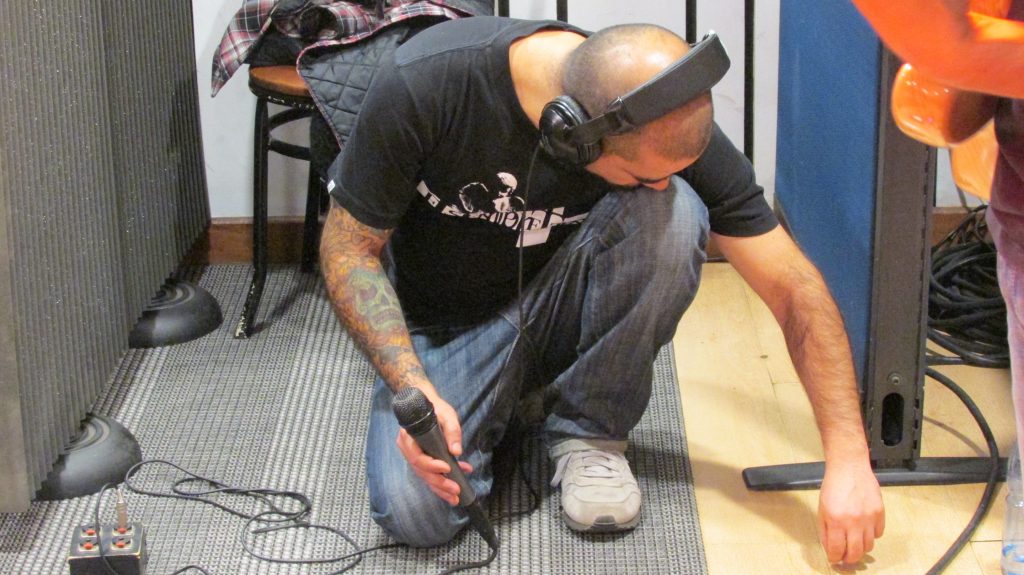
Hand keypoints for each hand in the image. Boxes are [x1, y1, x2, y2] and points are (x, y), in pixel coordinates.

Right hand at [395, 390, 471, 505]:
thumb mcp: (447, 415)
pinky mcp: (422, 460)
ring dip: (440, 488)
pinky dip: (442, 481)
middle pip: (421, 471)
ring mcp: (413, 456)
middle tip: (455, 490)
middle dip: (439, 483)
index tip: (447, 467)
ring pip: (425, 476)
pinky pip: (429, 474)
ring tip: (455, 497)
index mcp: (409, 437)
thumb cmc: (436, 408)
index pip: (417, 457)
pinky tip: (455, 485)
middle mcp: (408, 449)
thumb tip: (456, 451)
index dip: (431, 466)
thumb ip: (452, 431)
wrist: (427, 405)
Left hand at [818, 460, 884, 564]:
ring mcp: (869, 517)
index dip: (835, 558)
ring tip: (854, 542)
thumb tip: (831, 548)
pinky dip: (871, 535)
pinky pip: (879, 533)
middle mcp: (854, 521)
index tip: (834, 558)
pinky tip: (864, 529)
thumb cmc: (833, 486)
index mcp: (836, 520)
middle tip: (846, 557)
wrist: (849, 467)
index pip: (837, 550)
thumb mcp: (822, 509)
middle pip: (856, 553)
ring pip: (869, 545)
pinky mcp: (880, 512)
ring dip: (861, 548)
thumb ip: (826, 531)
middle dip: (849, 559)